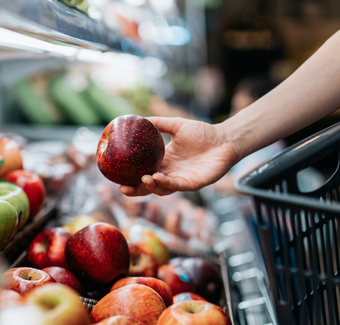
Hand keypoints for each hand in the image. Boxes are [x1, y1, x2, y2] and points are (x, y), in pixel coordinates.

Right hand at [119, 117, 237, 195]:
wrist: (224, 139)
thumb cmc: (203, 133)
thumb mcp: (176, 125)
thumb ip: (158, 123)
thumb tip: (137, 118)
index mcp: (164, 162)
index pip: (143, 172)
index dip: (130, 176)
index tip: (116, 175)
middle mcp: (170, 173)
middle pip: (148, 186)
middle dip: (135, 190)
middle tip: (122, 188)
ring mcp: (181, 180)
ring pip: (161, 189)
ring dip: (150, 186)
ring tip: (144, 178)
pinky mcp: (192, 184)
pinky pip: (176, 186)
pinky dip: (165, 183)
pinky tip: (157, 176)